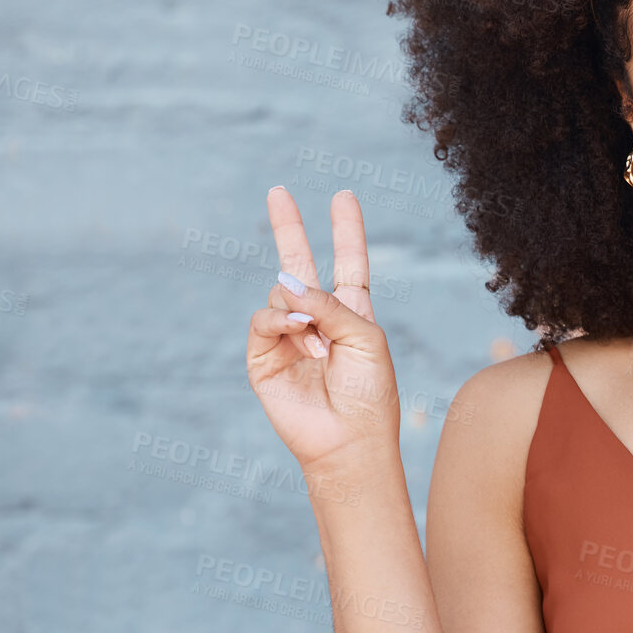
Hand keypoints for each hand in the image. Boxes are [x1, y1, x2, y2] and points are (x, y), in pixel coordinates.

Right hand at [246, 187, 400, 475]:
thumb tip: (286, 281)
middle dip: (289, 227)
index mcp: (352, 313)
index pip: (348, 263)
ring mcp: (288, 336)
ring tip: (322, 347)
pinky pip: (264, 319)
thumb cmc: (369, 393)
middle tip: (279, 191)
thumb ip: (331, 304)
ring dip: (304, 314)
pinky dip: (282, 322)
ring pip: (282, 293)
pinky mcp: (263, 356)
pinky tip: (302, 338)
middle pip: (300, 263)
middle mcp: (317, 319)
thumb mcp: (366, 338)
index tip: (344, 196)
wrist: (349, 441)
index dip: (346, 231)